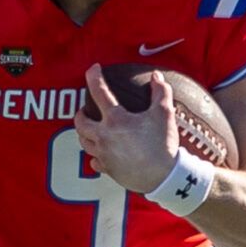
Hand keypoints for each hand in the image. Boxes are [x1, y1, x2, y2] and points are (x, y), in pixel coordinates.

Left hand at [77, 64, 178, 194]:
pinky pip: (94, 162)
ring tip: (91, 129)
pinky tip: (101, 154)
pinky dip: (95, 156)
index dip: (94, 77)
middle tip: (86, 109)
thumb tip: (156, 76)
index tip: (93, 69)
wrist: (163, 177)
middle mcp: (104, 136)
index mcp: (116, 120)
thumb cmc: (163, 144)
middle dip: (80, 113)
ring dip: (84, 133)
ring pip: (84, 142)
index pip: (99, 92)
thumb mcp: (165, 113)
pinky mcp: (107, 169)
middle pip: (80, 122)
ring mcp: (103, 154)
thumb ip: (160, 91)